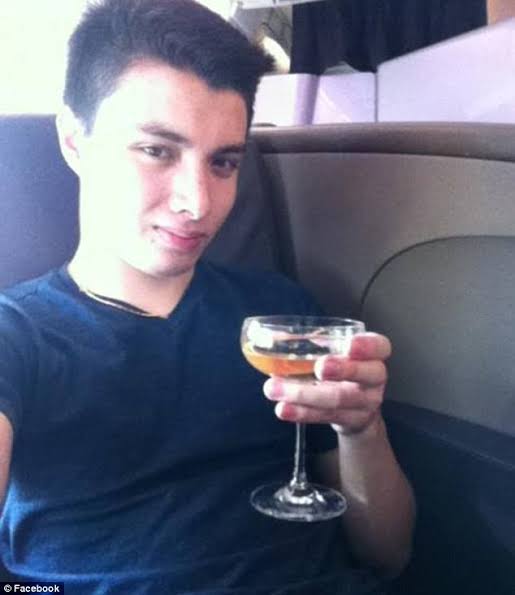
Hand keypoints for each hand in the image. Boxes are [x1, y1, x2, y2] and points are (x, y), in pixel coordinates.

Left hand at [263, 332, 390, 435]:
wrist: (356, 411)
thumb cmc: (341, 372)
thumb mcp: (336, 354)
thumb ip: (315, 345)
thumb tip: (276, 337)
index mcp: (372, 355)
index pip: (379, 347)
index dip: (367, 346)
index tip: (350, 344)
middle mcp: (374, 378)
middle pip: (365, 374)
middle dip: (342, 370)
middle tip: (319, 366)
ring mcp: (365, 402)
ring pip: (338, 399)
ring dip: (304, 394)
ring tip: (274, 389)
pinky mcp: (350, 420)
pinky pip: (325, 417)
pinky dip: (301, 412)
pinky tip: (283, 409)